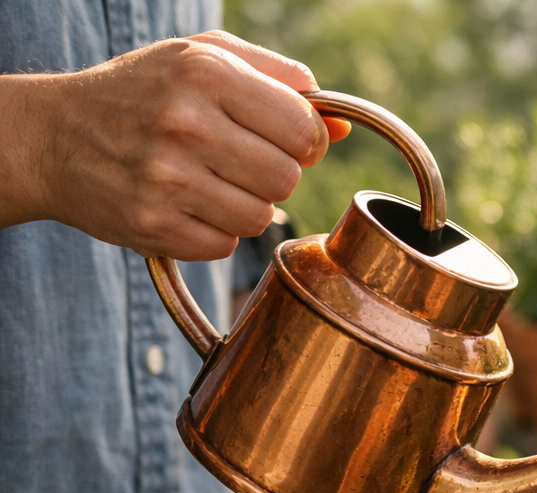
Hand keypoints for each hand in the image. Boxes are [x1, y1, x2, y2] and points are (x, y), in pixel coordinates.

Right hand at [0, 30, 349, 260]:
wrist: (52, 135)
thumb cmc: (142, 92)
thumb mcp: (203, 59)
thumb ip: (279, 80)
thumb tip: (341, 125)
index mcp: (206, 73)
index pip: (303, 129)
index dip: (305, 142)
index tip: (284, 140)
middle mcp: (185, 123)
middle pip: (286, 179)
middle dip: (273, 175)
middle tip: (239, 161)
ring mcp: (166, 178)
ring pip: (260, 218)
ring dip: (244, 205)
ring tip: (208, 181)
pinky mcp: (152, 224)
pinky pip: (224, 245)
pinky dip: (212, 231)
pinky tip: (184, 204)